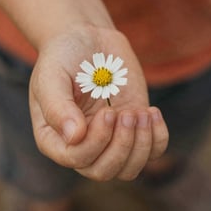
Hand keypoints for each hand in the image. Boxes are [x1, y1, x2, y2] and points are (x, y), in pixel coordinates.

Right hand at [29, 23, 167, 180]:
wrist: (87, 39)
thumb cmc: (63, 56)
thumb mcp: (52, 76)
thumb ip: (57, 107)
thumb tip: (74, 137)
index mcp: (55, 137)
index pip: (76, 159)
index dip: (96, 142)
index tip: (107, 111)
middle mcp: (82, 144)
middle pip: (103, 171)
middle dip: (121, 147)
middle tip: (126, 114)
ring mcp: (109, 138)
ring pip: (129, 169)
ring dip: (141, 145)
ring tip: (141, 113)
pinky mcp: (133, 128)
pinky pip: (152, 152)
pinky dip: (158, 139)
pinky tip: (152, 113)